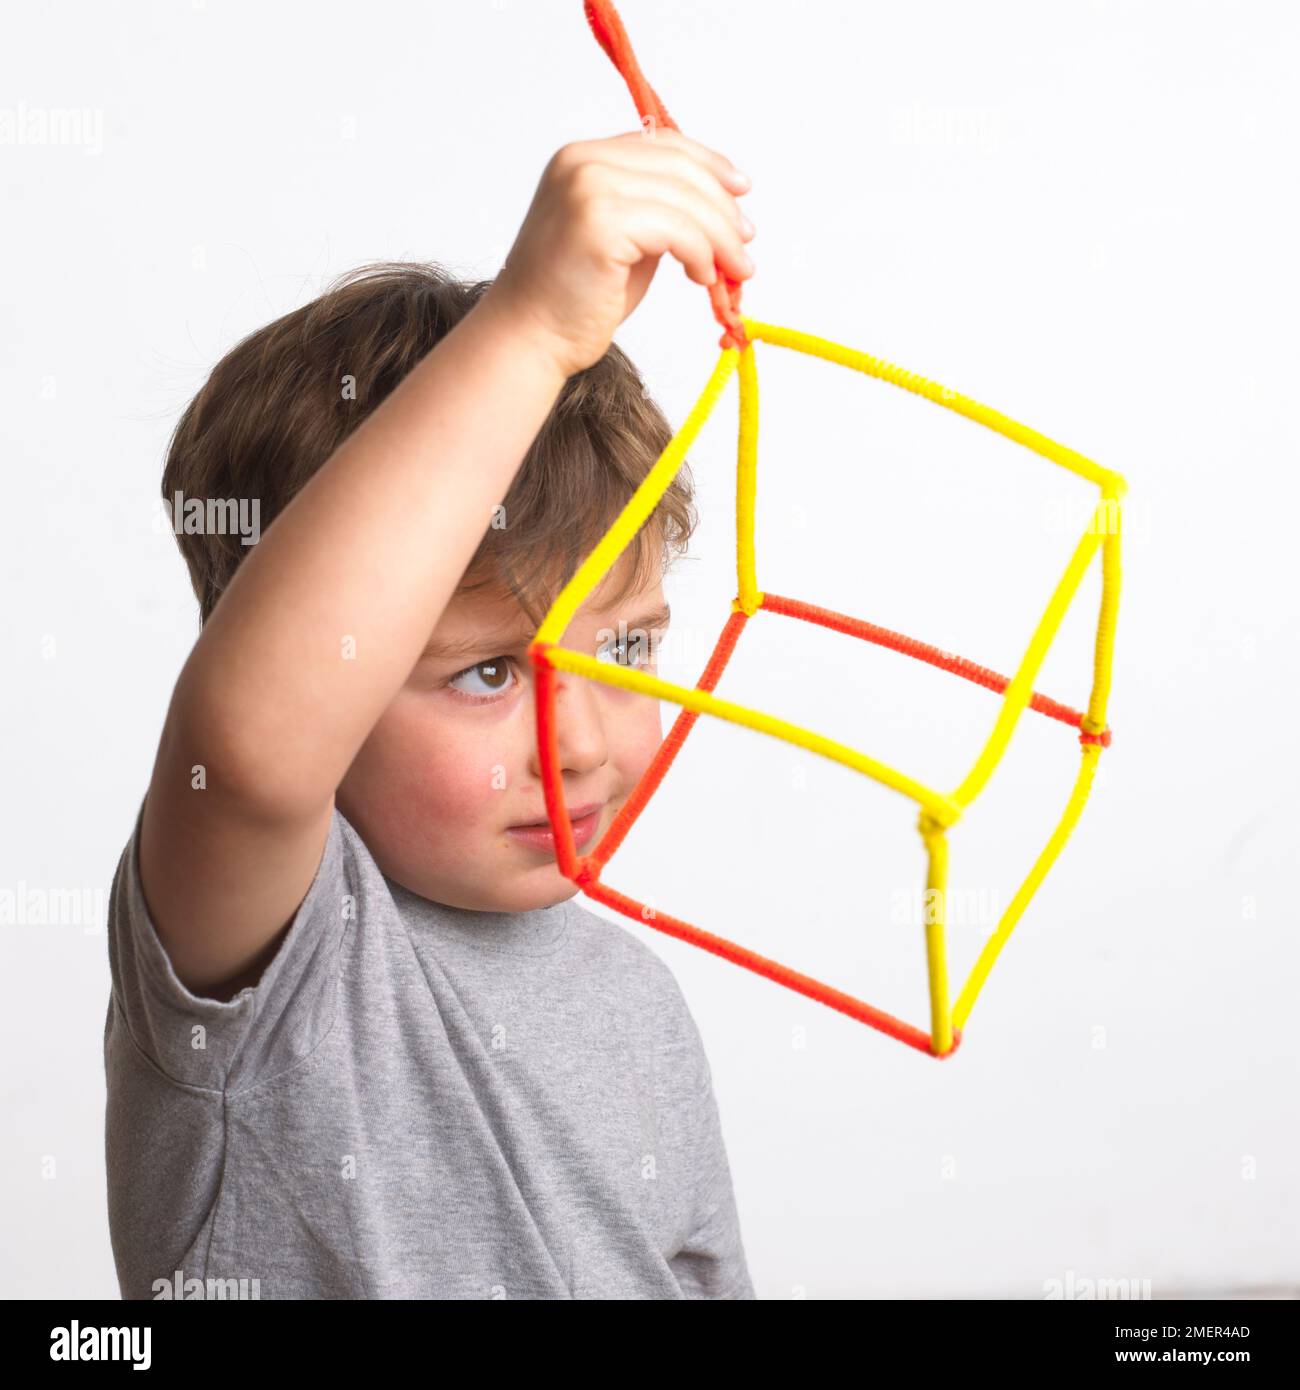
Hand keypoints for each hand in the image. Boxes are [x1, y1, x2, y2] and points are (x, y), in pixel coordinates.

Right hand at [481, 127, 754, 379]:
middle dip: (723, 208)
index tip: (740, 194)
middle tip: (746, 244)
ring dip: (721, 238)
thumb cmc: (573, 300)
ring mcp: (588, 188)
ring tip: (734, 271)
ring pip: (685, 199)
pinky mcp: (600, 223)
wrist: (529, 338)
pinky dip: (702, 254)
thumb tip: (717, 209)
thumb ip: (656, 211)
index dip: (710, 165)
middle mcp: (582, 162)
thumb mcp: (622, 240)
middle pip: (679, 167)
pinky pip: (677, 230)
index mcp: (581, 157)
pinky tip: (704, 278)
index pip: (662, 143)